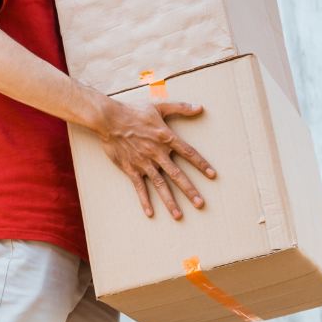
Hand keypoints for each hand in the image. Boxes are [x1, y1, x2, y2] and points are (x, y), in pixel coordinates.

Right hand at [93, 96, 216, 219]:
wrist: (109, 119)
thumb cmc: (134, 111)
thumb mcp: (159, 106)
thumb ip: (181, 108)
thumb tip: (200, 107)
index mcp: (166, 138)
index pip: (188, 153)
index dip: (201, 164)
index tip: (212, 176)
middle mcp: (157, 153)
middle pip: (177, 175)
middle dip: (189, 191)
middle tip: (201, 204)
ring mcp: (144, 163)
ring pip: (160, 185)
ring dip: (170, 201)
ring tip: (179, 216)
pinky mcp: (131, 169)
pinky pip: (139, 187)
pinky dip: (144, 200)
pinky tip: (150, 213)